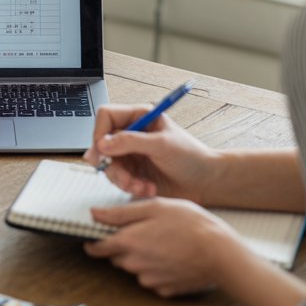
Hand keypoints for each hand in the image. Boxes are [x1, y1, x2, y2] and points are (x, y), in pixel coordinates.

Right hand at [82, 103, 219, 202]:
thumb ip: (130, 142)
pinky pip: (118, 179)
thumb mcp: (161, 145)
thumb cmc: (191, 157)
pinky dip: (130, 186)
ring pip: (108, 165)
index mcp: (139, 117)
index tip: (102, 151)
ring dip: (122, 179)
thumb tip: (102, 144)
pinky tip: (147, 188)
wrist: (205, 182)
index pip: (106, 116)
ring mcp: (131, 154)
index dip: (100, 133)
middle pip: (102, 144)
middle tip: (123, 177)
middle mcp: (132, 134)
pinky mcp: (133, 172)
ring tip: (140, 186)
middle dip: (111, 164)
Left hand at [84, 197, 241, 296]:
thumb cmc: (191, 225)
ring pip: (136, 267)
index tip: (92, 237)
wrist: (221, 254)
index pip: (96, 248)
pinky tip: (174, 257)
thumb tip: (96, 214)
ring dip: (143, 257)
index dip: (92, 242)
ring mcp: (149, 279)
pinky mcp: (164, 290)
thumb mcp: (155, 207)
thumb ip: (122, 213)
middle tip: (145, 231)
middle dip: (124, 246)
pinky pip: (154, 278)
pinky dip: (159, 269)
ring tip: (165, 242)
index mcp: (129, 242)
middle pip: (117, 257)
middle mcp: (135, 264)